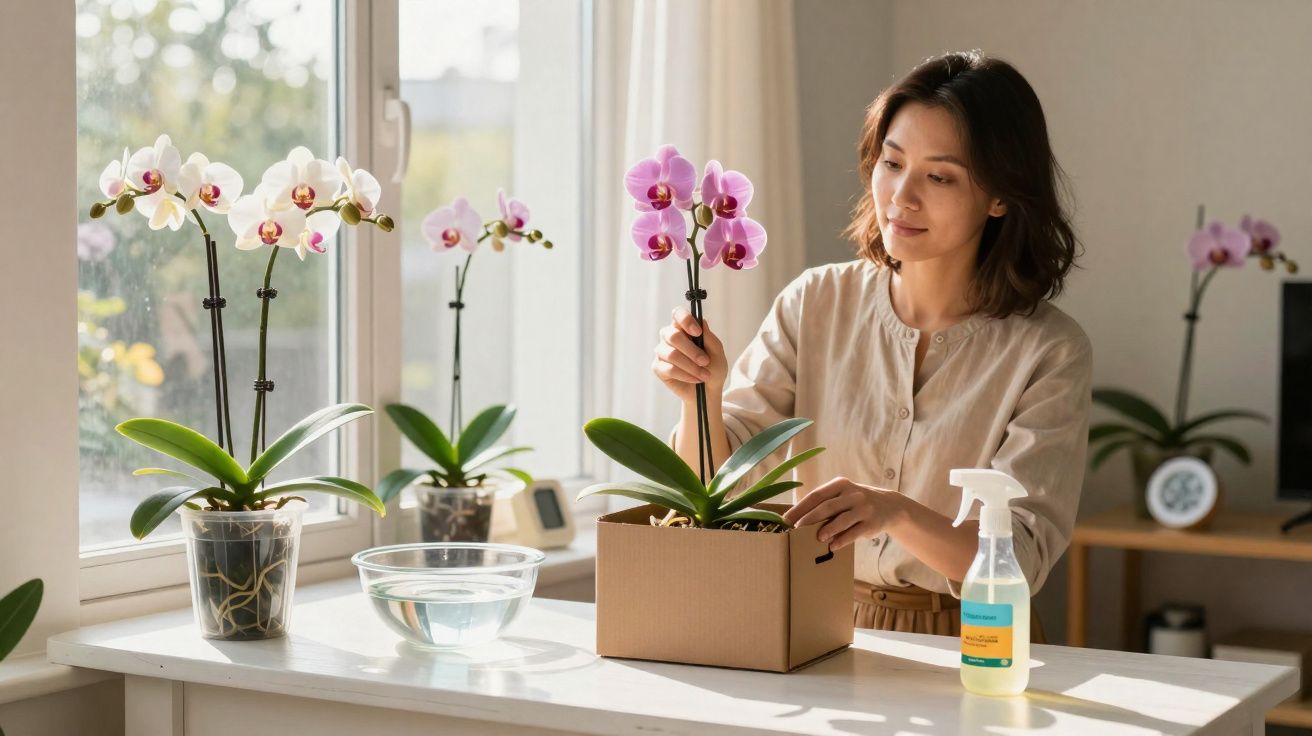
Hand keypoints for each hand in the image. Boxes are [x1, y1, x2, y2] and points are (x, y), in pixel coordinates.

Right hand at [652, 307, 727, 403]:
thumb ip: (710, 337)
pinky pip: (668, 369)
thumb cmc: (713, 367)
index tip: (698, 332)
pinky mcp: (658, 368)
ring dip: (691, 366)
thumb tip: (702, 321)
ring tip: (704, 375)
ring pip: (671, 354)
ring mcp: (662, 352)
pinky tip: (695, 379)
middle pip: (673, 336)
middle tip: (706, 361)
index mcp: (683, 328)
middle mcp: (669, 337)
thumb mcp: (717, 352)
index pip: (677, 314)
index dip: (685, 320)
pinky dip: (685, 375)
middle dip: (692, 350)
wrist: (708, 391)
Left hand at [782, 477, 906, 549]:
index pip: (816, 495)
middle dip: (810, 518)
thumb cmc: (855, 503)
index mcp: (840, 485)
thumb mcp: (842, 497)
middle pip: (827, 506)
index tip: (786, 520)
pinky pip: (855, 532)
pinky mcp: (872, 523)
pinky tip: (833, 546)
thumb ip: (825, 505)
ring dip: (828, 529)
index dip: (800, 508)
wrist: (889, 506)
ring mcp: (864, 508)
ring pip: (843, 519)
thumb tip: (799, 521)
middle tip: (796, 530)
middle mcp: (853, 494)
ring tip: (817, 538)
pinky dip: (843, 539)